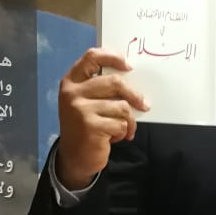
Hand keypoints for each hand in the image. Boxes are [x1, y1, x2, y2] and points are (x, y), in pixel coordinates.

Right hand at [55, 48, 148, 189]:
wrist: (75, 157)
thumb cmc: (86, 126)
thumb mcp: (87, 103)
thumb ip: (101, 89)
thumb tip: (131, 78)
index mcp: (71, 82)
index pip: (91, 57)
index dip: (112, 56)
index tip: (129, 65)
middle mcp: (72, 93)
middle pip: (114, 82)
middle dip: (134, 95)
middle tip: (144, 105)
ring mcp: (80, 109)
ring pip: (121, 106)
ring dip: (128, 121)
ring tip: (122, 128)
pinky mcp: (90, 126)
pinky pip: (120, 123)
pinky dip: (124, 132)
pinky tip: (115, 137)